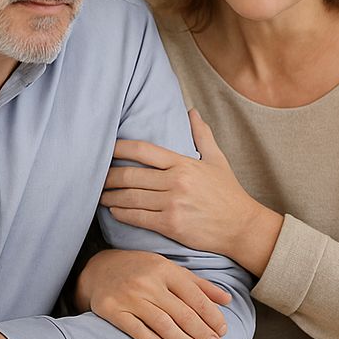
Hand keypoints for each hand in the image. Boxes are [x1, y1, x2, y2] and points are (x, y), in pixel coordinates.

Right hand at [76, 249, 231, 338]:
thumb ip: (199, 284)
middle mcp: (149, 282)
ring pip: (161, 322)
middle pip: (181, 312)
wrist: (99, 269)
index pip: (195, 296)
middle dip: (201, 331)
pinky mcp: (112, 310)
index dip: (212, 315)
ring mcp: (130, 296)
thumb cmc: (141, 269)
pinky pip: (135, 329)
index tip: (223, 330)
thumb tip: (227, 299)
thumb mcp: (170, 269)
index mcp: (166, 270)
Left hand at [100, 109, 282, 275]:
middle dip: (108, 175)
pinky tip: (114, 210)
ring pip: (130, 197)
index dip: (119, 147)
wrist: (242, 226)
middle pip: (130, 175)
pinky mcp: (171, 225)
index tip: (106, 148)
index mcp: (183, 163)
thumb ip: (202, 135)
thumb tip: (192, 112)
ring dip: (110, 195)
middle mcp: (176, 181)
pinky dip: (121, 213)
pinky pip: (138, 217)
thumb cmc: (229, 194)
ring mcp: (172, 204)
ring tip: (99, 194)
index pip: (143, 150)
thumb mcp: (218, 160)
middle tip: (95, 175)